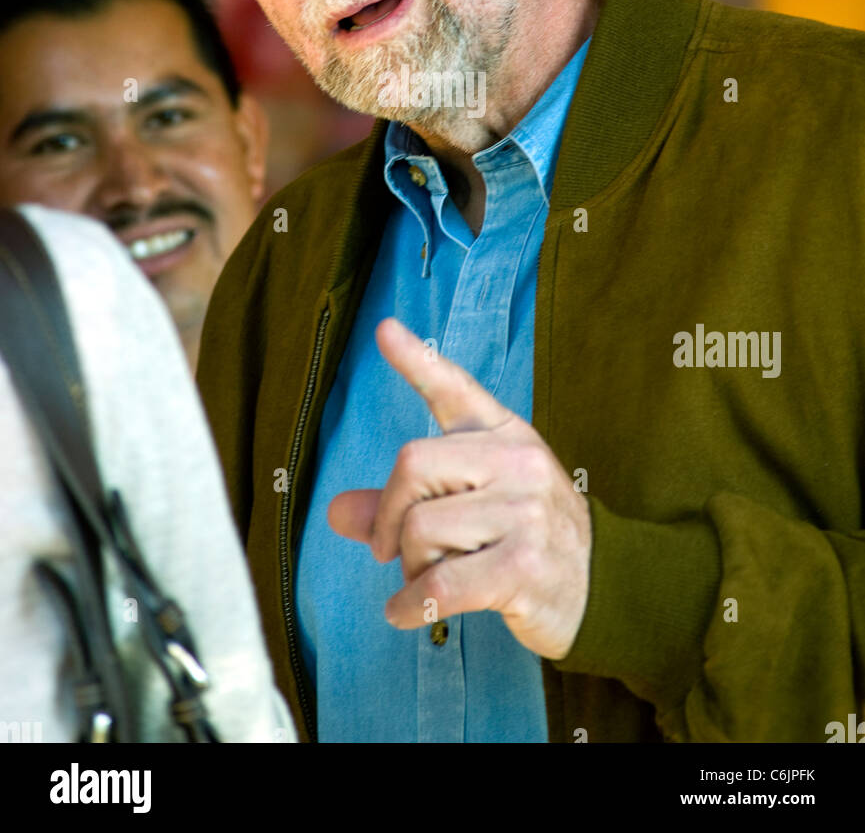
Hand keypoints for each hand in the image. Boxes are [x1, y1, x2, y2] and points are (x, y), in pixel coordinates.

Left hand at [327, 318, 591, 659]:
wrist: (599, 586)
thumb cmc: (524, 537)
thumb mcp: (472, 505)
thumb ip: (404, 502)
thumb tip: (336, 511)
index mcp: (505, 433)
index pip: (455, 389)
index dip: (416, 360)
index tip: (384, 331)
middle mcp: (517, 460)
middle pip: (412, 465)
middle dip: (390, 516)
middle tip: (392, 551)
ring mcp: (524, 511)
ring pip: (421, 528)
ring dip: (411, 567)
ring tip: (430, 579)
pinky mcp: (523, 566)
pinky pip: (440, 585)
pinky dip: (412, 605)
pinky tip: (407, 613)